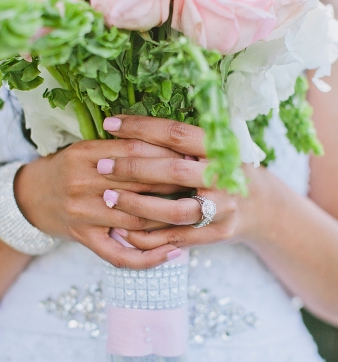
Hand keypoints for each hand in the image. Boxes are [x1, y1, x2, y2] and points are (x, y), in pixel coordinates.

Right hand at [14, 137, 189, 268]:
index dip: (168, 154)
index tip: (194, 155)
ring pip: (136, 220)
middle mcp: (80, 183)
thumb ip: (121, 147)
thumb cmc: (67, 168)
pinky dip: (148, 258)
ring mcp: (81, 213)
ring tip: (196, 215)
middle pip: (140, 185)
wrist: (31, 196)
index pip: (135, 151)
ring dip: (170, 219)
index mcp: (83, 154)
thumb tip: (173, 147)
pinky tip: (173, 253)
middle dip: (175, 185)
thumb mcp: (86, 148)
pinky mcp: (83, 238)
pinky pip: (119, 254)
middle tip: (203, 184)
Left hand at [97, 115, 257, 248]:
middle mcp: (224, 177)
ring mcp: (223, 209)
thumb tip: (122, 124)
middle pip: (175, 171)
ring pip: (176, 210)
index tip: (109, 124)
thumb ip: (174, 141)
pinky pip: (176, 237)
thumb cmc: (218, 169)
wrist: (260, 206)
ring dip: (138, 205)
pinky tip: (119, 229)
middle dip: (133, 168)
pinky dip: (146, 236)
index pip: (176, 133)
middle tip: (101, 166)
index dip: (141, 127)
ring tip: (107, 198)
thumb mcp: (207, 148)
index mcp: (220, 147)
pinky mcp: (216, 234)